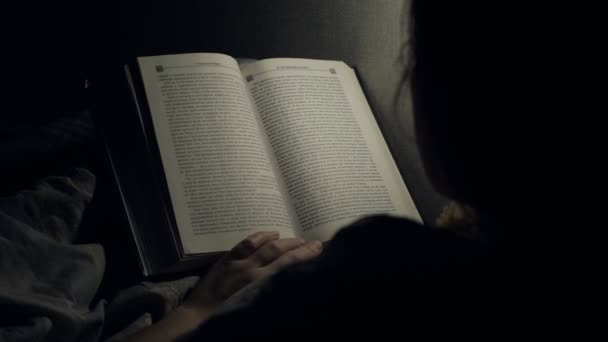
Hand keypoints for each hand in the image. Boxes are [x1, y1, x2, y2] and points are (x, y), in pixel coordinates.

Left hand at [183, 231, 321, 314]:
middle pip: (281, 253)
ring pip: (266, 246)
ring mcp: (238, 263)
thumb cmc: (230, 315)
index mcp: (260, 285)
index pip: (288, 265)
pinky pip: (247, 243)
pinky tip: (272, 233)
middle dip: (300, 247)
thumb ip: (273, 293)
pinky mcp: (227, 259)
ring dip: (284, 241)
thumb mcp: (255, 307)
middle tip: (314, 242)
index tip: (319, 248)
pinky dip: (261, 236)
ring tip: (297, 239)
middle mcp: (252, 271)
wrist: (199, 317)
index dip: (305, 255)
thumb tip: (291, 283)